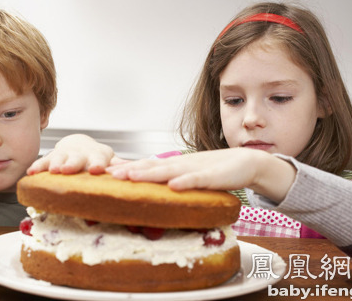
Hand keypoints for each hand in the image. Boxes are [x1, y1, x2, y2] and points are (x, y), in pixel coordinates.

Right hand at [27, 134, 122, 174]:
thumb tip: (134, 169)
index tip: (96, 169)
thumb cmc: (96, 157)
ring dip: (55, 164)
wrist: (78, 144)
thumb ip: (119, 165)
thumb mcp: (109, 160)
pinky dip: (38, 167)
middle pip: (77, 158)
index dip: (98, 163)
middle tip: (68, 169)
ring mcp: (65, 155)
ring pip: (59, 158)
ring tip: (53, 170)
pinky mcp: (51, 158)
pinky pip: (43, 162)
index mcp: (98, 155)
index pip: (99, 158)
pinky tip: (31, 173)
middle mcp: (80, 153)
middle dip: (72, 164)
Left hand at [106, 148, 295, 202]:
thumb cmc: (216, 171)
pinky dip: (185, 182)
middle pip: (152, 167)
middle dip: (129, 171)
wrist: (245, 162)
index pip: (147, 166)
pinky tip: (173, 185)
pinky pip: (197, 180)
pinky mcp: (212, 177)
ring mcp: (195, 170)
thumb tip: (153, 189)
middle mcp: (181, 165)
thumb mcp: (189, 175)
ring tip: (131, 177)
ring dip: (149, 174)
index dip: (127, 168)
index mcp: (175, 166)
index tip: (106, 172)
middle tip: (107, 174)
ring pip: (169, 172)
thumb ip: (172, 179)